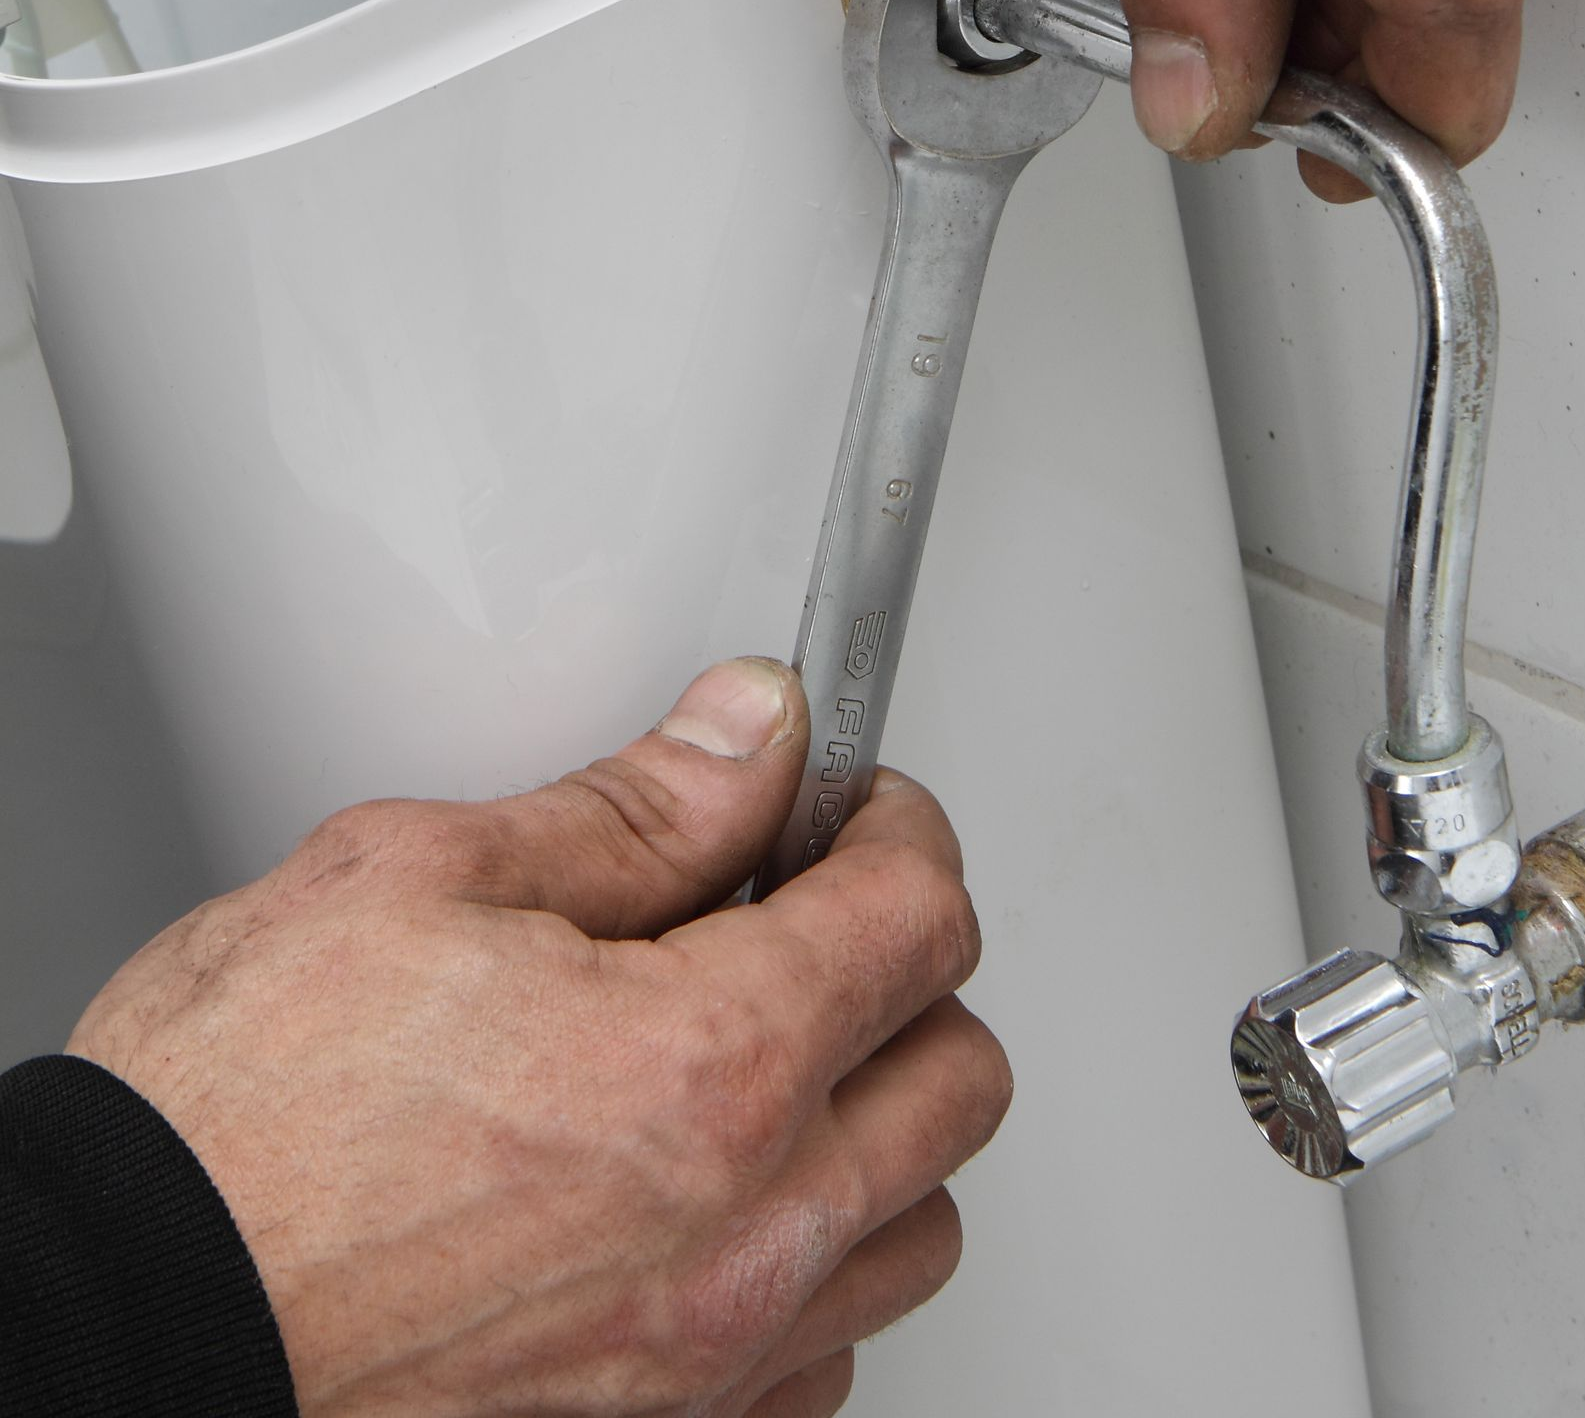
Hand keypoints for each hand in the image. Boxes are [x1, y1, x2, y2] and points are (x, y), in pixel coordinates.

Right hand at [68, 659, 1009, 1416]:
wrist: (120, 1333)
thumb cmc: (231, 1131)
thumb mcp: (421, 878)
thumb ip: (636, 807)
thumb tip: (753, 735)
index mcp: (702, 1069)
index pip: (920, 919)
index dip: (895, 829)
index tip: (853, 809)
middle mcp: (738, 1237)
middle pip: (959, 1073)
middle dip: (906, 965)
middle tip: (810, 912)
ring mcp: (706, 1363)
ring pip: (916, 1221)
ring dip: (875, 1117)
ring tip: (766, 1051)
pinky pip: (827, 1351)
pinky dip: (812, 1259)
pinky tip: (716, 1194)